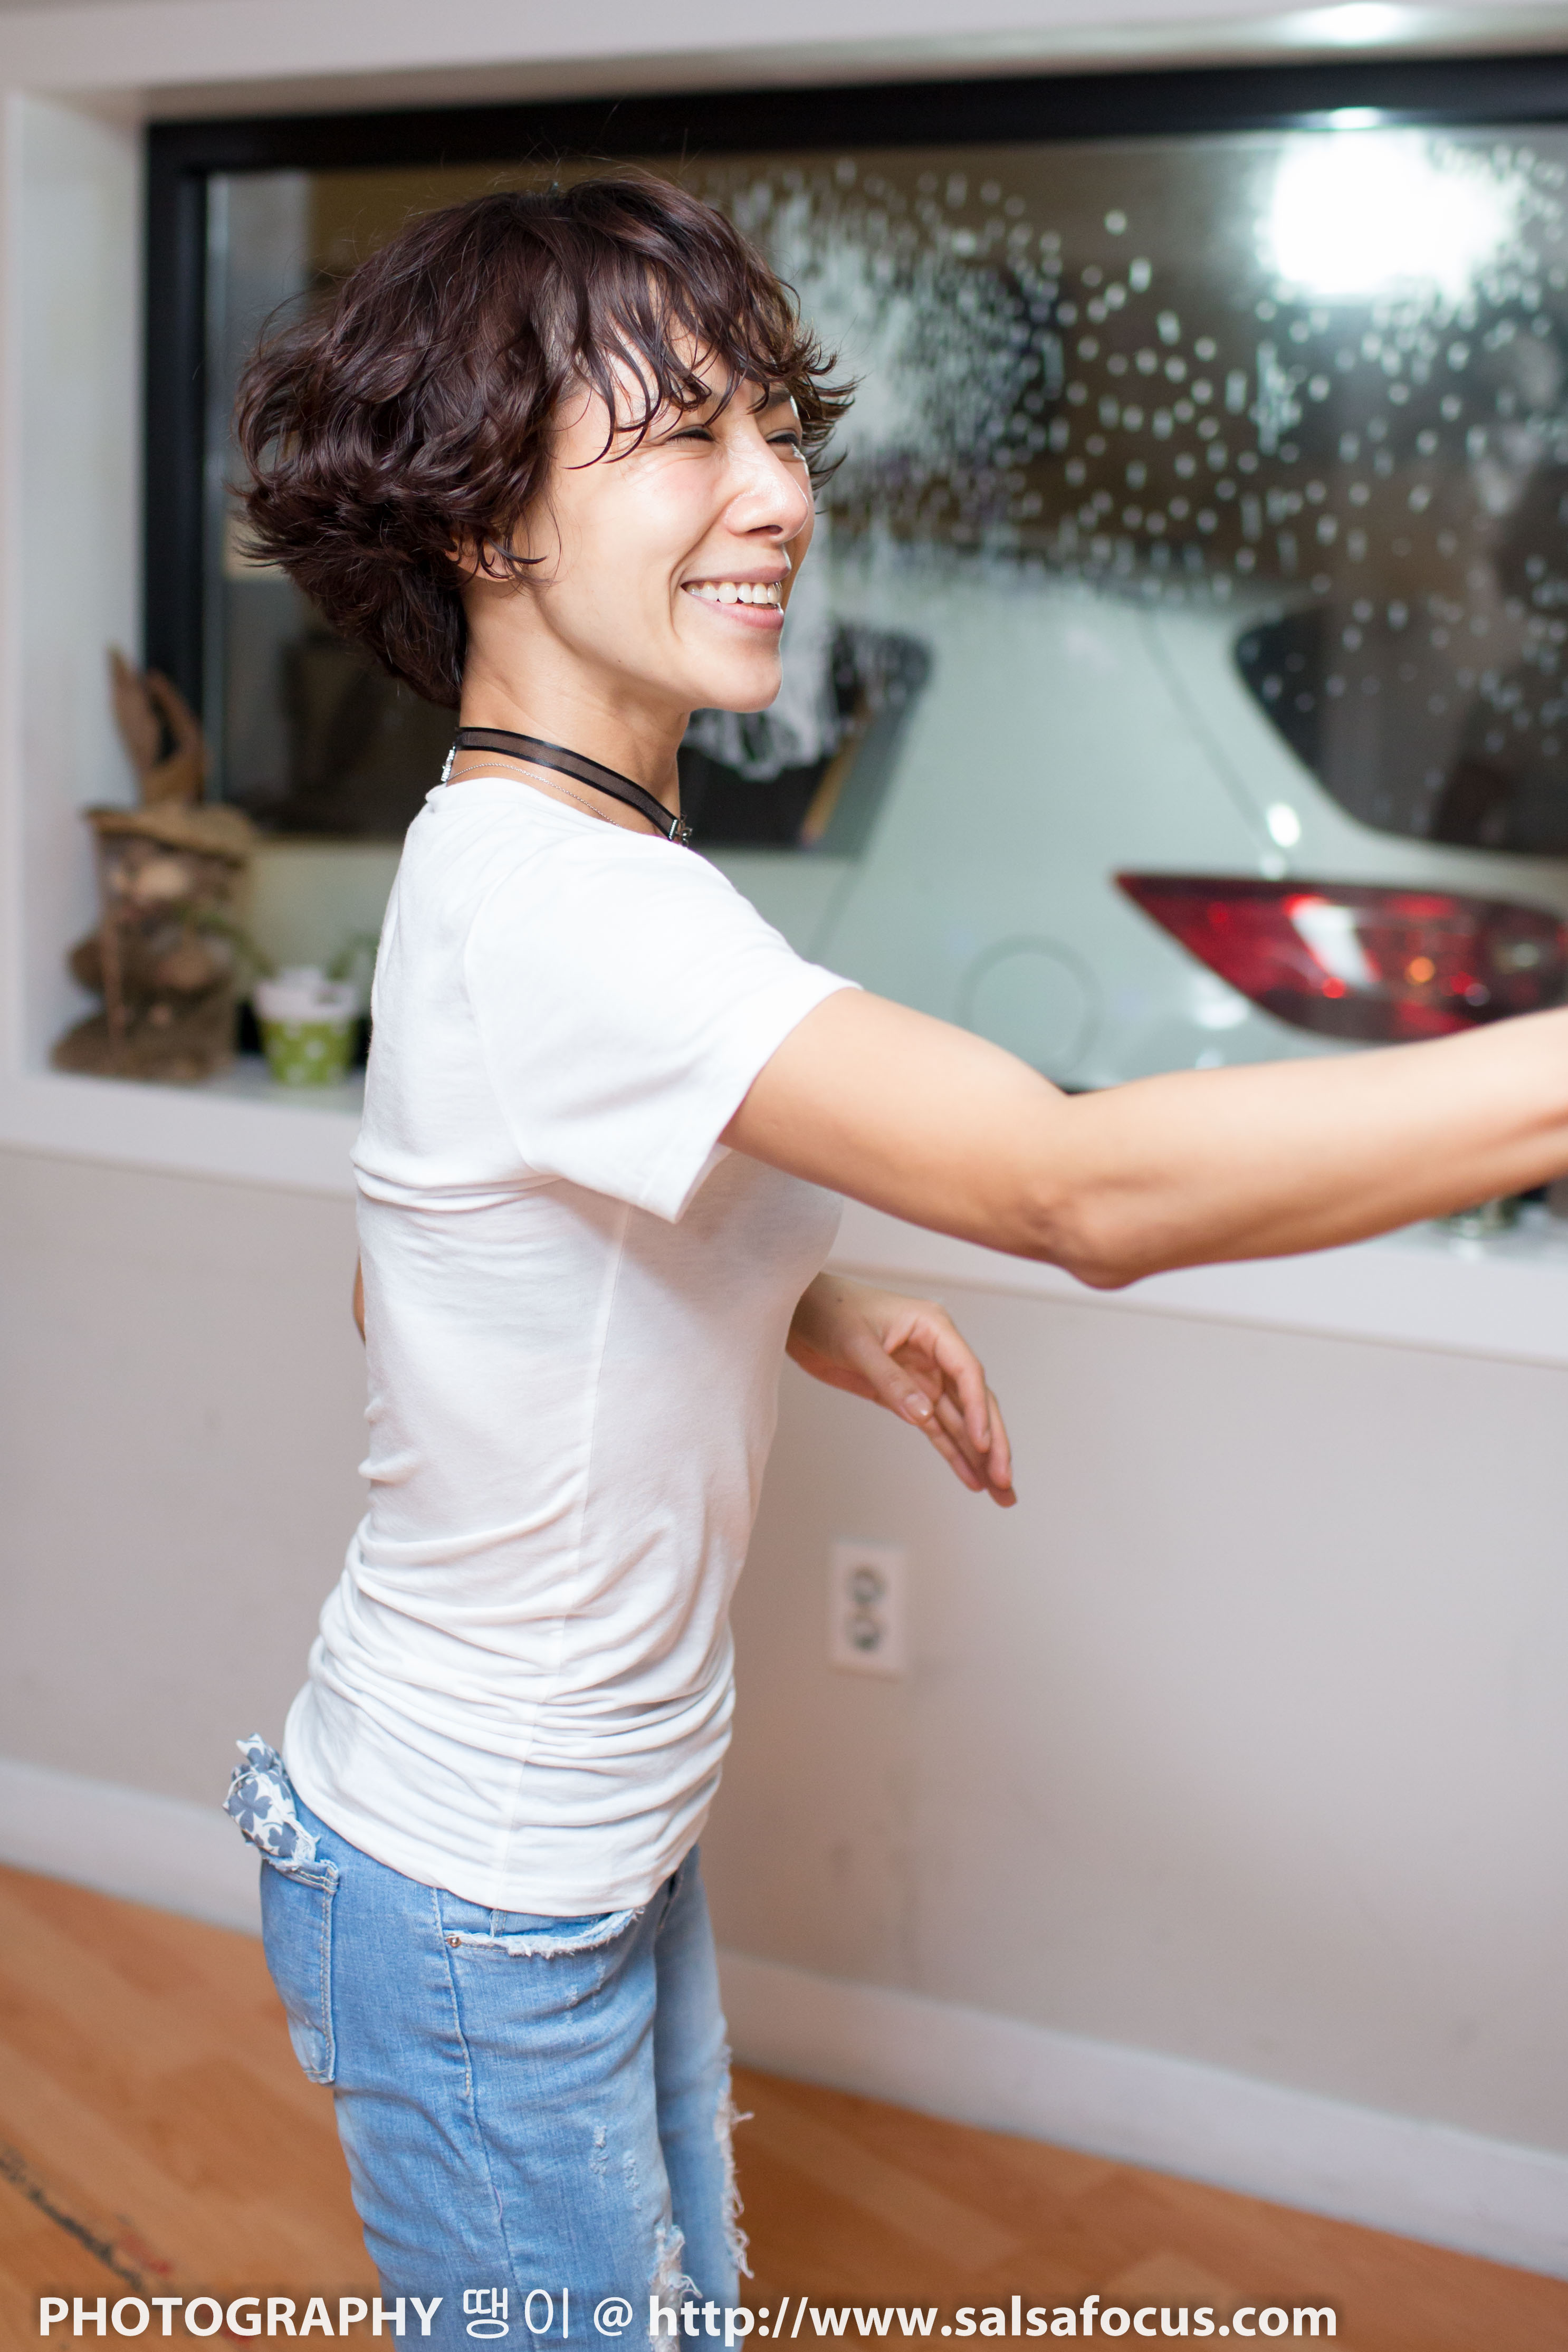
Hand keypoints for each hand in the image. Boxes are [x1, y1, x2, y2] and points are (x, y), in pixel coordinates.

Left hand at [786, 1274, 1014, 1505]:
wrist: (799, 1312)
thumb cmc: (829, 1312)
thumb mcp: (857, 1345)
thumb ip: (890, 1381)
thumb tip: (923, 1415)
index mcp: (933, 1328)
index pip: (967, 1373)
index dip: (979, 1411)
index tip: (984, 1446)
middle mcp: (937, 1353)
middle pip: (974, 1402)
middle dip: (992, 1443)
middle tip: (1006, 1481)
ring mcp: (924, 1376)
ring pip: (960, 1421)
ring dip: (979, 1456)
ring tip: (1002, 1493)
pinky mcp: (907, 1395)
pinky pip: (936, 1428)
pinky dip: (952, 1453)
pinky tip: (971, 1479)